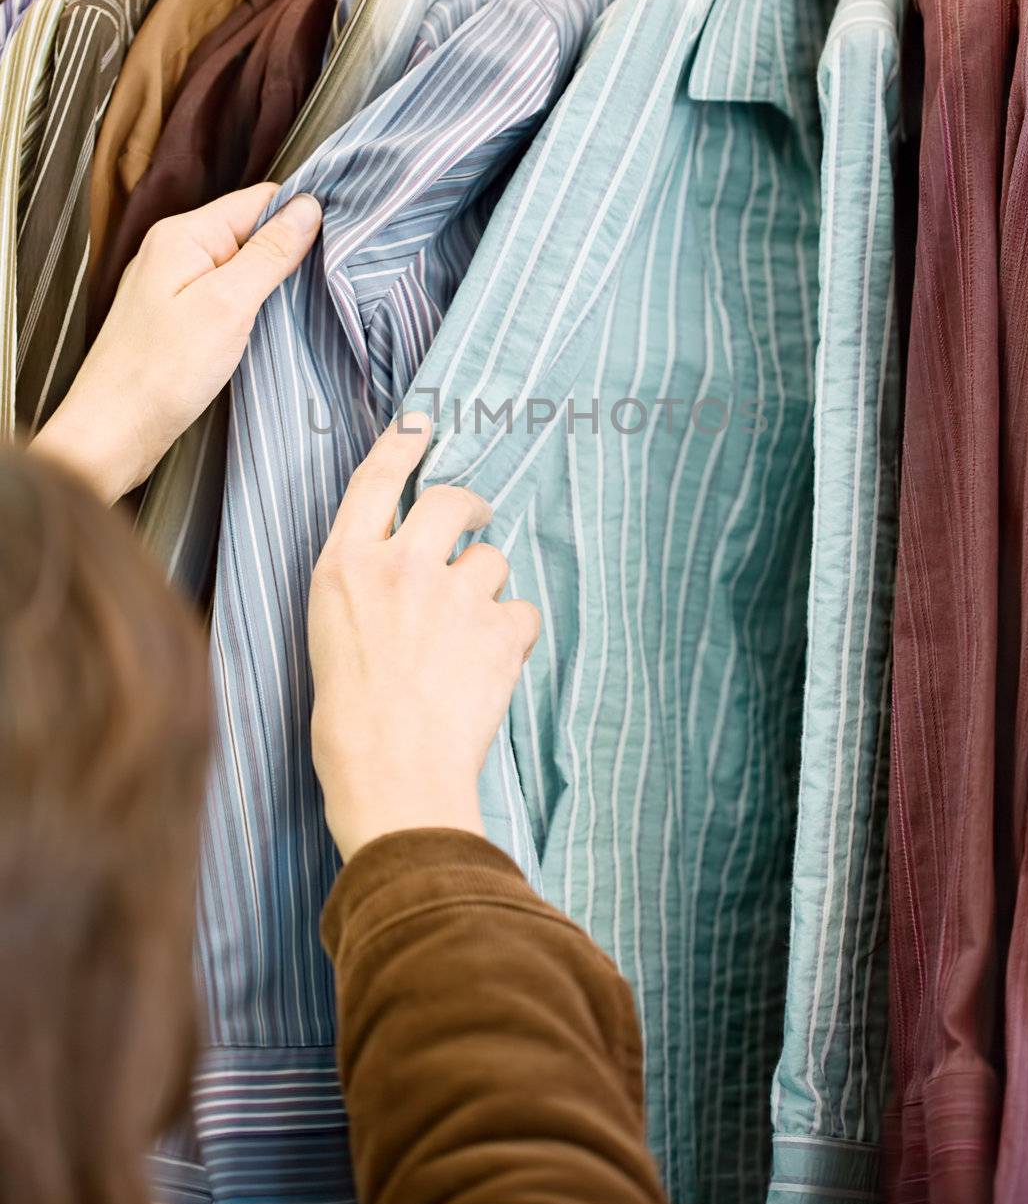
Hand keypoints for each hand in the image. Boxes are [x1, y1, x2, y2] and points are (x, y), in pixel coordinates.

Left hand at [32, 184, 321, 505]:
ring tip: (304, 308)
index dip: (301, 216)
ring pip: (242, 267)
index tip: (339, 243)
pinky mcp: (178, 318)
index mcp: (183, 235)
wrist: (111, 434)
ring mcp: (175, 285)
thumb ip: (269, 253)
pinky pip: (227, 295)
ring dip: (273, 284)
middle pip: (252, 231)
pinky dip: (253, 307)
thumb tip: (308, 208)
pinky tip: (270, 328)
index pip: (260, 201)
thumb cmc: (160, 373)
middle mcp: (176, 251)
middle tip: (327, 283)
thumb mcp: (228, 305)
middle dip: (290, 253)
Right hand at [308, 412, 540, 863]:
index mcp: (344, 566)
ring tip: (464, 642)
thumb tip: (403, 559)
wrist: (392, 778)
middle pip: (450, 499)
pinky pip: (523, 610)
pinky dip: (514, 635)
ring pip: (492, 559)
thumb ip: (364, 582)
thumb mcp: (328, 633)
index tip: (422, 424)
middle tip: (475, 522)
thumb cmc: (348, 721)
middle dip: (469, 508)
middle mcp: (400, 565)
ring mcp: (453, 593)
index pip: (374, 479)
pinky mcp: (498, 627)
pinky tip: (490, 667)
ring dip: (487, 590)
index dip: (402, 445)